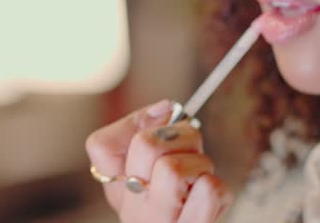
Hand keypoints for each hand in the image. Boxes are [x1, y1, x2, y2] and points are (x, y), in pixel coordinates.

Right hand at [86, 100, 231, 221]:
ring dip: (199, 163)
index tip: (161, 127)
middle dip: (179, 137)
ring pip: (173, 168)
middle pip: (145, 145)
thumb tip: (165, 107)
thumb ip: (146, 129)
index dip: (139, 123)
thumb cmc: (176, 200)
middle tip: (187, 154)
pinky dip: (217, 184)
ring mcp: (163, 222)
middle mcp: (134, 210)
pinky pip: (209, 189)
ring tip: (197, 180)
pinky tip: (207, 196)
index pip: (102, 144)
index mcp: (120, 189)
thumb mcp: (149, 167)